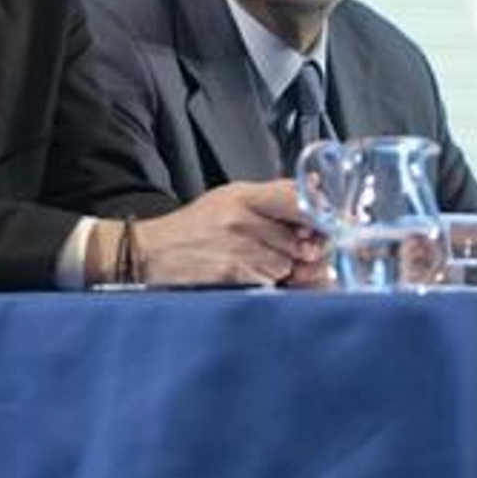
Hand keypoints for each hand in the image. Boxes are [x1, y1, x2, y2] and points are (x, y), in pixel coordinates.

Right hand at [133, 180, 317, 287]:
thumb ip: (270, 198)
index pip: (297, 199)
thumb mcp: (228, 200)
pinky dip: (265, 282)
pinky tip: (246, 273)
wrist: (151, 253)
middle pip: (298, 237)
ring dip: (281, 267)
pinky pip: (269, 281)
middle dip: (300, 248)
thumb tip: (313, 196)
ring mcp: (236, 247)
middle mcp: (240, 218)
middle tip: (290, 249)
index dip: (317, 216)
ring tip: (256, 260)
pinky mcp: (232, 273)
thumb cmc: (192, 229)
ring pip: (287, 262)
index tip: (325, 224)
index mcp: (241, 195)